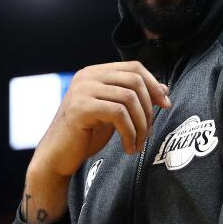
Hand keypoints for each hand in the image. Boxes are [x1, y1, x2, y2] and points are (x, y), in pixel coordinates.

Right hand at [33, 61, 170, 178]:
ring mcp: (82, 90)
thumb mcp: (113, 114)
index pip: (133, 67)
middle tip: (149, 132)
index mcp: (94, 73)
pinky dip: (130, 133)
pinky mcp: (81, 108)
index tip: (165, 105)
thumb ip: (133, 99)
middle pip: (134, 80)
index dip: (154, 84)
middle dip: (149, 108)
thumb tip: (164, 89)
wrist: (57, 157)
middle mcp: (87, 76)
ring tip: (138, 143)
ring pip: (129, 98)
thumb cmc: (84, 136)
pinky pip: (119, 114)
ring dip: (141, 125)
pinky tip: (128, 147)